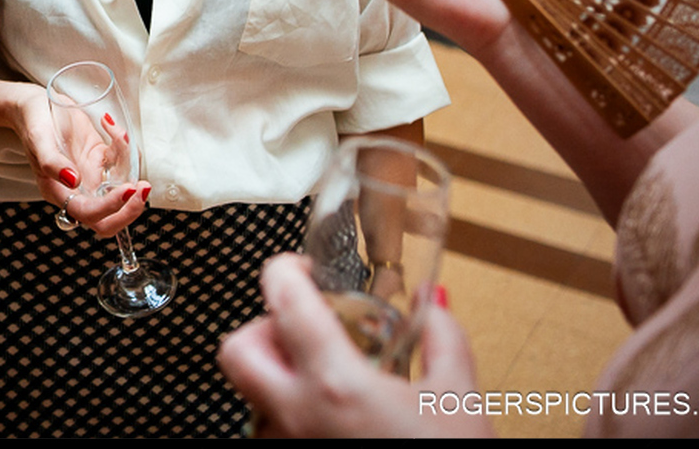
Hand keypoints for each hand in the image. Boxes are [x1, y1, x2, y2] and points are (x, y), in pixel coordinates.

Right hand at [1, 79, 148, 237]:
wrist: (35, 104)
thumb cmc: (32, 122)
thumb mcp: (39, 139)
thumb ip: (52, 163)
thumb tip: (73, 181)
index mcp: (58, 192)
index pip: (88, 213)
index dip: (110, 207)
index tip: (126, 189)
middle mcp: (77, 189)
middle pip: (108, 218)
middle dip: (130, 209)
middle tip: (142, 189)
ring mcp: (90, 175)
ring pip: (120, 189)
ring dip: (131, 168)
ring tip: (121, 136)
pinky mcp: (99, 159)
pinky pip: (121, 162)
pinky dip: (125, 147)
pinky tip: (111, 126)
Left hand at [218, 254, 488, 437]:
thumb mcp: (460, 399)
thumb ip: (443, 338)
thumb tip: (432, 307)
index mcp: (334, 383)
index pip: (282, 298)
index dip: (286, 269)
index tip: (301, 267)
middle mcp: (297, 416)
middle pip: (237, 349)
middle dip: (263, 328)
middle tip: (302, 328)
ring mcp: (288, 446)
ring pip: (254, 396)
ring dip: (281, 378)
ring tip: (329, 383)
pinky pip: (274, 430)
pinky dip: (295, 415)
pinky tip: (335, 420)